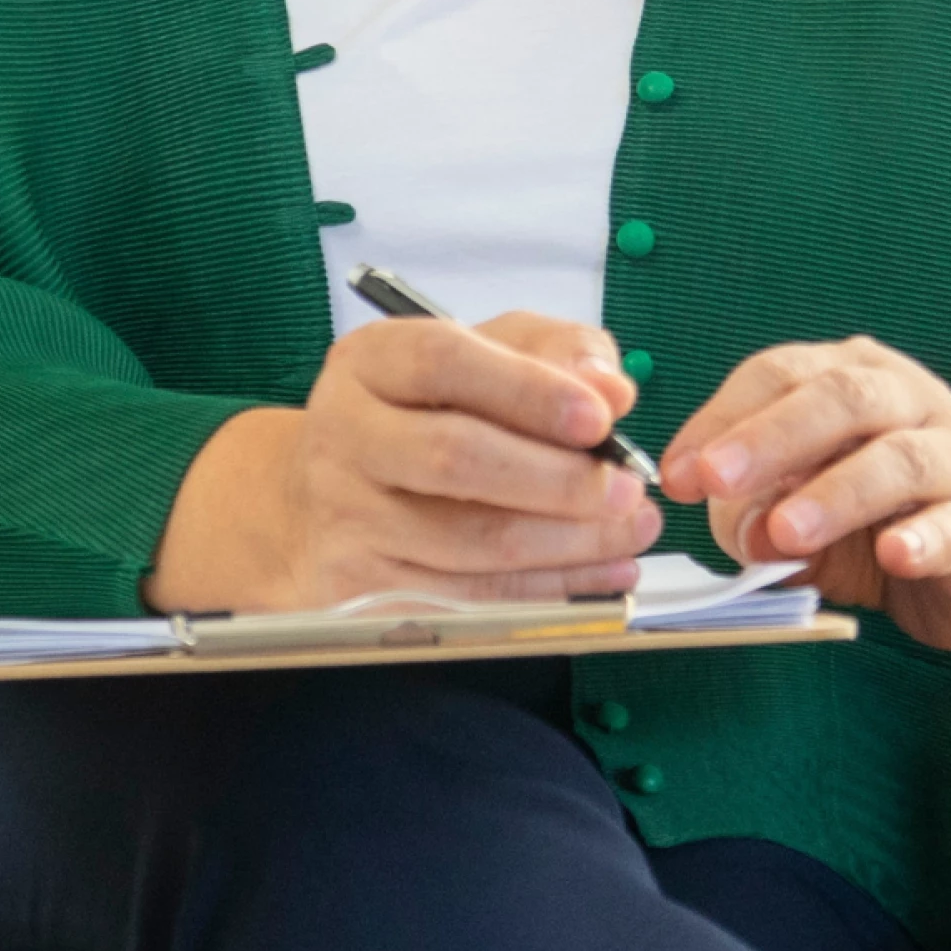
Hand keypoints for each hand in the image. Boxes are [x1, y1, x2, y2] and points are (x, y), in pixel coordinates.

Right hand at [147, 312, 662, 613]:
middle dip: (557, 479)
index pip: (445, 363)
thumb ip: (555, 351)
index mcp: (373, 361)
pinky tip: (601, 573)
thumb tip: (610, 387)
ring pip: (469, 541)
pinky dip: (548, 591)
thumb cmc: (426, 416)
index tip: (600, 417)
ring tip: (632, 530)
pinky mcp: (358, 591)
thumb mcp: (486, 354)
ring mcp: (347, 518)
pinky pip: (468, 599)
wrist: (319, 503)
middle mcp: (346, 435)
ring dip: (569, 543)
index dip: (529, 391)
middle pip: (455, 458)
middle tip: (626, 488)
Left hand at [662, 336, 950, 649]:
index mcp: (856, 380)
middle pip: (845, 399)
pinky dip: (924, 537)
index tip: (676, 473)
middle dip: (773, 437)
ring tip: (786, 532)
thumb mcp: (804, 506)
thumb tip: (732, 522)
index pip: (783, 374)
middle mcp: (912, 405)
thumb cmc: (881, 518)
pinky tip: (894, 553)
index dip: (724, 418)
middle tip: (716, 480)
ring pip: (901, 460)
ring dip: (837, 493)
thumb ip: (760, 510)